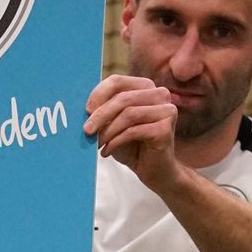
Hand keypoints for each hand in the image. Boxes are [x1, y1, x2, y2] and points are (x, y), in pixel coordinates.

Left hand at [83, 74, 178, 192]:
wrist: (153, 171)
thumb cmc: (132, 146)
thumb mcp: (114, 124)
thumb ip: (104, 111)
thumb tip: (85, 107)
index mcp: (146, 87)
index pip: (117, 81)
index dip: (99, 94)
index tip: (86, 111)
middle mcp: (160, 94)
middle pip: (123, 98)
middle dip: (101, 115)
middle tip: (86, 130)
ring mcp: (166, 110)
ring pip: (128, 114)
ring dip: (108, 131)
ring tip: (96, 144)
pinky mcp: (165, 128)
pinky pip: (133, 131)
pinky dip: (116, 142)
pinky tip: (106, 152)